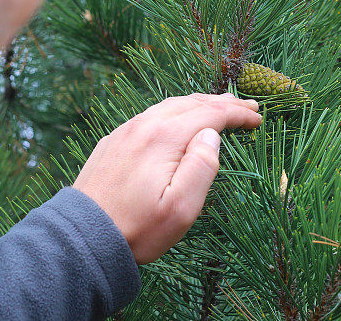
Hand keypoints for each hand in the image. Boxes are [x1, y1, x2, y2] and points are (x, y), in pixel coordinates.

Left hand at [72, 93, 260, 263]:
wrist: (83, 237)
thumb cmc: (137, 228)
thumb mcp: (181, 207)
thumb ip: (202, 166)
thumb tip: (211, 135)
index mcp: (164, 137)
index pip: (209, 113)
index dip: (237, 113)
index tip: (258, 118)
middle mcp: (144, 125)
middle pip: (190, 103)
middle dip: (222, 103)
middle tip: (247, 107)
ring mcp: (125, 130)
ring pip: (170, 105)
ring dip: (199, 104)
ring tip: (219, 107)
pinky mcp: (114, 141)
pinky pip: (152, 114)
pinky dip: (176, 111)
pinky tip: (180, 119)